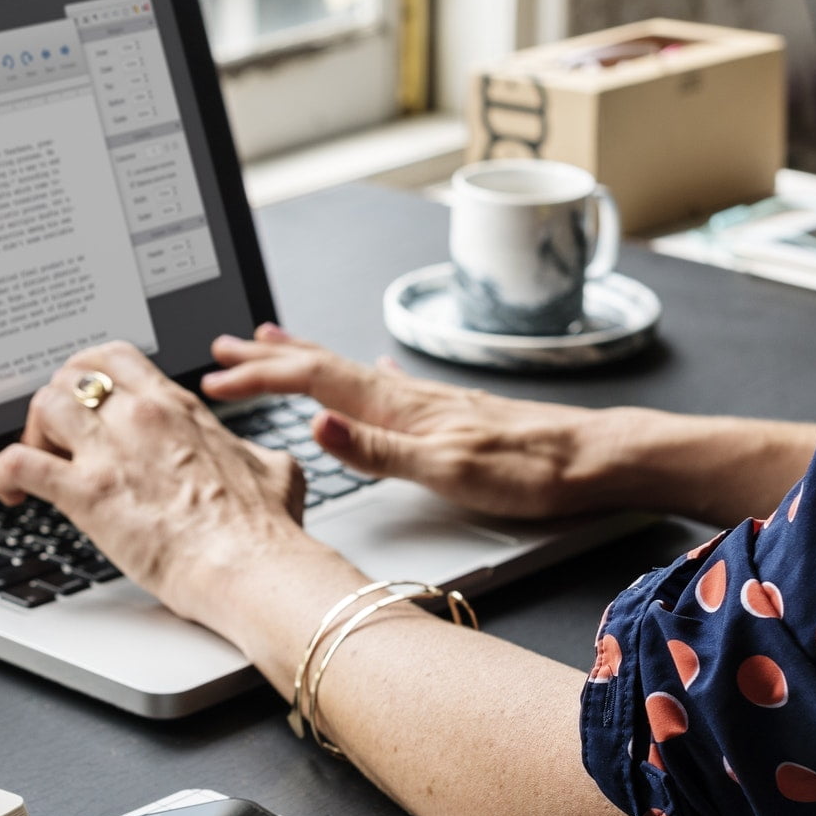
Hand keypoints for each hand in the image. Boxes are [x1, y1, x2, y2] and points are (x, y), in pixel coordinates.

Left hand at [0, 342, 312, 624]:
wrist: (252, 566)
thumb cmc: (264, 530)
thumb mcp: (275, 472)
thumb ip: (258, 455)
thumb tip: (266, 463)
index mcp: (178, 408)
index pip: (116, 358)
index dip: (90, 376)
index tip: (88, 404)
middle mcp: (141, 417)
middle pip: (72, 375)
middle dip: (58, 402)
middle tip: (62, 439)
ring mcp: (111, 451)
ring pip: (44, 405)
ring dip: (33, 432)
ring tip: (43, 464)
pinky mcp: (86, 493)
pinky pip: (19, 463)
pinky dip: (2, 474)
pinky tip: (10, 494)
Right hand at [202, 325, 623, 519]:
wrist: (599, 459)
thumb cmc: (534, 471)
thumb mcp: (449, 471)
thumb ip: (378, 449)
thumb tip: (315, 424)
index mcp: (401, 407)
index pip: (313, 384)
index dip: (261, 379)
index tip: (216, 379)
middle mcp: (410, 395)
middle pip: (325, 366)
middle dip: (270, 358)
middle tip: (224, 347)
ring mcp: (431, 402)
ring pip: (350, 370)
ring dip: (307, 359)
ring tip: (276, 344)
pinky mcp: (452, 414)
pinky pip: (386, 385)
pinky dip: (360, 376)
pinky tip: (372, 371)